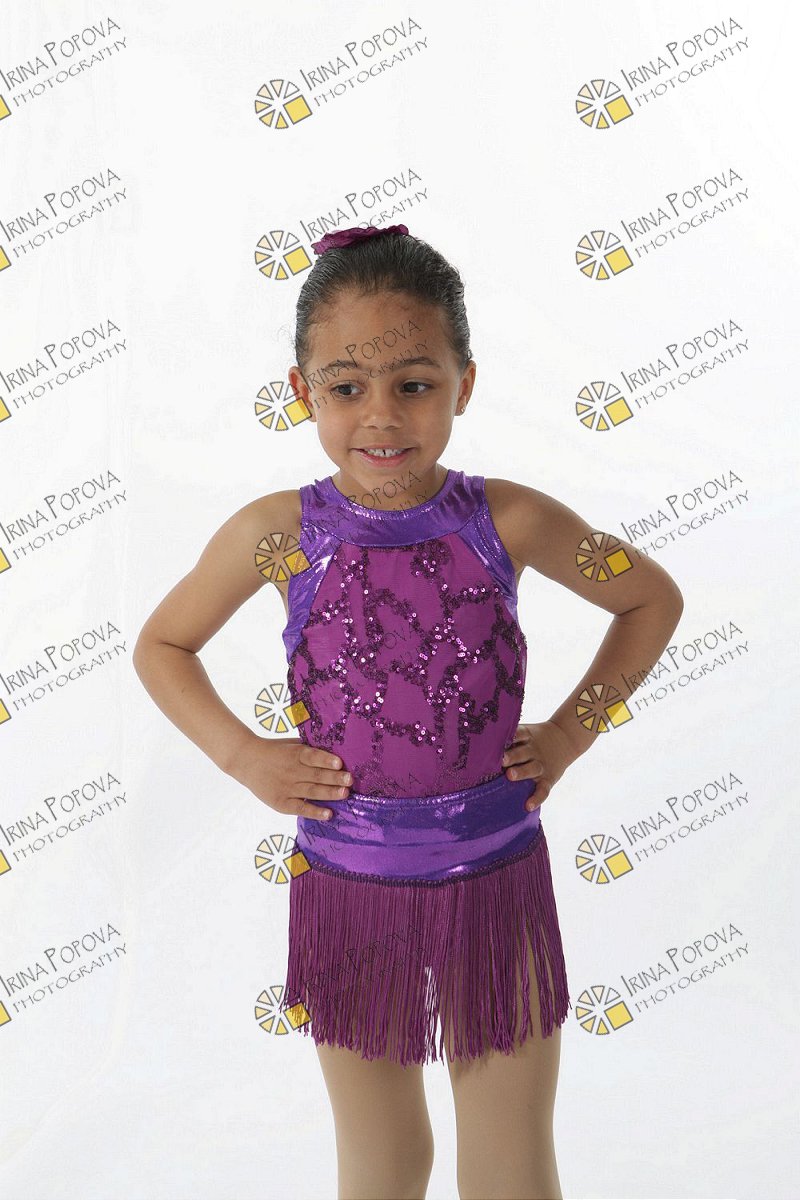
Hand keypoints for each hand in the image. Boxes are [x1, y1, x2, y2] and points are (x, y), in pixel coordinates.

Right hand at [230, 735, 350, 821]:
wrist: (246, 760)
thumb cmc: (275, 750)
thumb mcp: (292, 744)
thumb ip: (311, 749)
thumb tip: (338, 753)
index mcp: (295, 753)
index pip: (313, 756)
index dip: (326, 760)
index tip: (340, 764)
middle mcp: (292, 771)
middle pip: (316, 775)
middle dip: (335, 778)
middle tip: (350, 780)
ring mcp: (286, 787)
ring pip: (312, 791)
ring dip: (330, 793)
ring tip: (345, 794)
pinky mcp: (281, 802)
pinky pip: (300, 808)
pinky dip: (314, 812)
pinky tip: (329, 814)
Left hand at [501, 721, 576, 809]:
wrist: (565, 738)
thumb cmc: (534, 738)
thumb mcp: (526, 732)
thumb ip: (510, 738)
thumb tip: (482, 743)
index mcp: (527, 737)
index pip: (518, 734)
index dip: (509, 737)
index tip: (495, 741)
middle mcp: (533, 751)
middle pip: (522, 753)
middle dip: (512, 756)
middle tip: (502, 760)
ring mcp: (541, 765)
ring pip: (532, 769)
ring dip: (521, 773)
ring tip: (510, 776)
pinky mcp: (548, 779)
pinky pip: (543, 790)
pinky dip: (537, 798)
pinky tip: (528, 806)